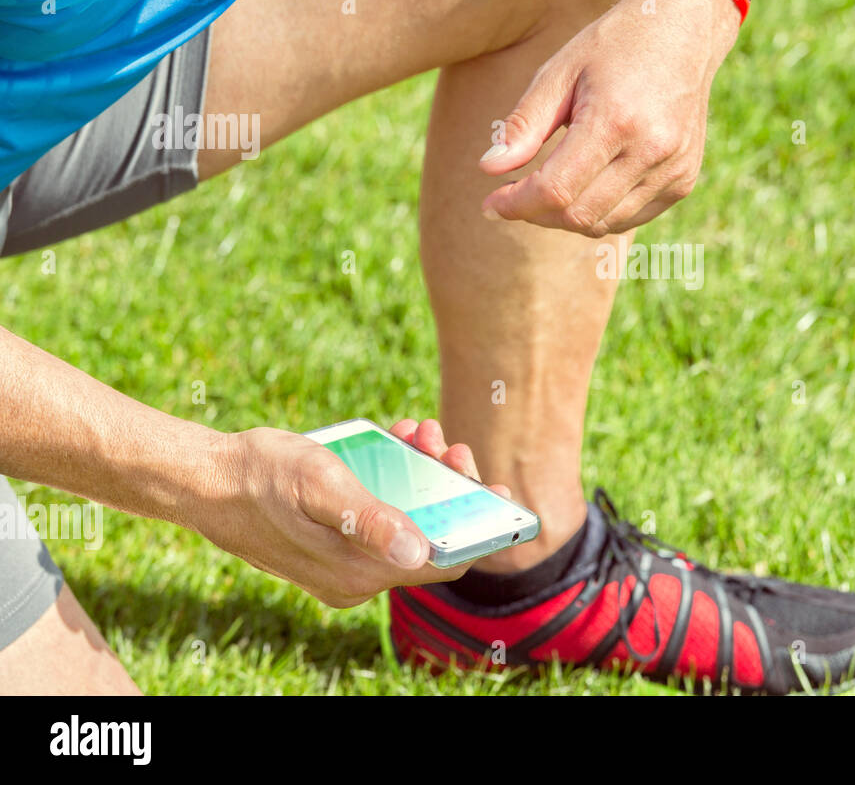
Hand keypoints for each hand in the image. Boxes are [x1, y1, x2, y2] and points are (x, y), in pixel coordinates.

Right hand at [199, 418, 502, 607]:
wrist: (201, 480)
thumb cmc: (259, 475)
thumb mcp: (321, 485)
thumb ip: (370, 519)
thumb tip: (420, 550)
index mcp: (360, 572)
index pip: (445, 562)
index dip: (478, 528)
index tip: (495, 486)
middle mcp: (356, 579)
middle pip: (429, 539)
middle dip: (445, 488)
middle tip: (443, 442)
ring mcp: (343, 565)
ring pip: (406, 524)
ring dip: (420, 478)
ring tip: (416, 432)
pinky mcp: (332, 547)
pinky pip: (380, 518)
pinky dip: (394, 483)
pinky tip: (391, 443)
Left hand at [479, 0, 740, 236]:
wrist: (681, 31)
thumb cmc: (611, 47)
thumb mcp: (559, 73)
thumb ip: (524, 124)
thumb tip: (488, 169)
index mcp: (616, 120)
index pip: (556, 190)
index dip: (517, 204)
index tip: (491, 203)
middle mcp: (652, 150)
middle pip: (578, 214)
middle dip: (536, 214)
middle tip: (514, 196)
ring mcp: (674, 169)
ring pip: (604, 223)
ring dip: (566, 217)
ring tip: (546, 189)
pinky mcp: (684, 179)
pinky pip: (631, 218)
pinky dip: (600, 213)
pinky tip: (584, 187)